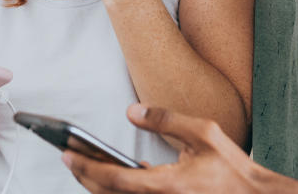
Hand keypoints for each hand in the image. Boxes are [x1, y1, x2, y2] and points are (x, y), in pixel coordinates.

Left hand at [64, 104, 280, 193]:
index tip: (66, 153)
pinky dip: (116, 187)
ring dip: (97, 182)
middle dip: (84, 174)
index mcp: (167, 186)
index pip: (114, 178)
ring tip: (83, 161)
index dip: (86, 165)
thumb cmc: (231, 169)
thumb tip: (132, 112)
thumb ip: (165, 119)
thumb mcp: (203, 133)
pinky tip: (114, 172)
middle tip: (67, 154)